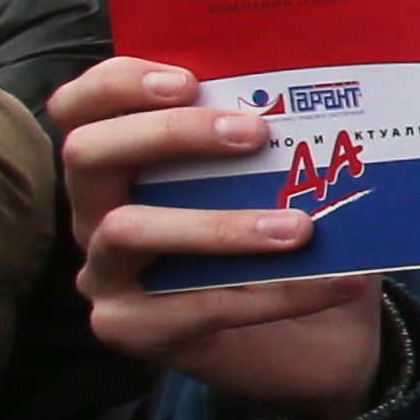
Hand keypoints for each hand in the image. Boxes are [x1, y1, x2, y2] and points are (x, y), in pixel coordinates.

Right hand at [59, 59, 388, 419]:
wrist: (318, 339)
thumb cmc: (292, 241)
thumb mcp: (287, 183)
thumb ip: (284, 140)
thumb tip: (332, 88)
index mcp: (123, 164)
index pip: (81, 108)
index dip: (118, 84)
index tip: (190, 80)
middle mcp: (97, 213)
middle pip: (88, 154)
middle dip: (170, 133)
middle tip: (252, 133)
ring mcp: (106, 274)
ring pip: (127, 231)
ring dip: (220, 224)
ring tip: (300, 228)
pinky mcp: (133, 330)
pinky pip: (196, 307)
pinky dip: (276, 293)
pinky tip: (338, 283)